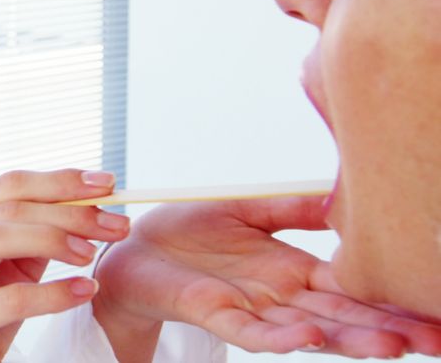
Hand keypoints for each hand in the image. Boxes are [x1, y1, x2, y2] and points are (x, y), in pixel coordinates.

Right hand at [0, 169, 131, 362]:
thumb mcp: (10, 263)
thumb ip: (37, 230)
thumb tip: (93, 203)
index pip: (8, 185)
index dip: (60, 181)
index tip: (106, 184)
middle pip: (7, 210)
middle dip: (69, 213)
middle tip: (115, 225)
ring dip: (54, 240)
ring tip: (91, 254)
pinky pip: (10, 299)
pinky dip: (53, 294)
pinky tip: (84, 291)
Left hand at [92, 196, 440, 361]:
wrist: (134, 247)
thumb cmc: (188, 231)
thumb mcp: (249, 209)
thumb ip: (294, 208)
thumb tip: (341, 197)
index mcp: (294, 271)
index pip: (355, 287)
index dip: (394, 297)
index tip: (437, 305)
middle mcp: (281, 296)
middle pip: (346, 317)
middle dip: (394, 329)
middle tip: (440, 341)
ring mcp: (252, 309)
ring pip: (310, 330)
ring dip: (350, 339)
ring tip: (394, 346)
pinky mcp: (216, 313)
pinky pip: (252, 331)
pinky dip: (282, 337)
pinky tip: (312, 337)